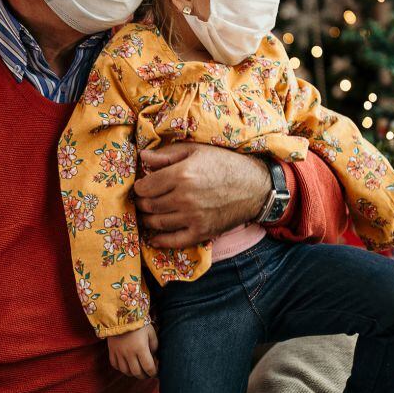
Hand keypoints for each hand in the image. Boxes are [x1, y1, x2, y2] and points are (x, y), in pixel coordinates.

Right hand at [107, 323, 158, 378]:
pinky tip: (126, 366)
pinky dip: (121, 369)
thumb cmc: (139, 323)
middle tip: (148, 374)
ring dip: (133, 374)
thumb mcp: (151, 332)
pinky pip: (115, 365)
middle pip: (137, 373)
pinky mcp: (111, 351)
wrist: (120, 314)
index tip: (156, 372)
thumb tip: (155, 358)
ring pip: (126, 371)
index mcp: (141, 348)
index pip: (149, 367)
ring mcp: (119, 353)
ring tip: (138, 371)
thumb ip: (155, 346)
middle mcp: (129, 353)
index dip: (154, 373)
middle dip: (144, 376)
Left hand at [135, 143, 270, 249]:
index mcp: (181, 174)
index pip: (145, 187)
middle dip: (141, 203)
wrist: (254, 186)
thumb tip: (142, 156)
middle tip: (141, 201)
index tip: (142, 186)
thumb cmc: (224, 164)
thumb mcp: (196, 151)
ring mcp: (193, 218)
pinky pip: (173, 241)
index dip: (139, 187)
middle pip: (149, 205)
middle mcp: (184, 198)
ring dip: (146, 220)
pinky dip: (160, 241)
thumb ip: (167, 154)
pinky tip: (154, 238)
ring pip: (156, 223)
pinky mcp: (201, 232)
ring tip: (146, 214)